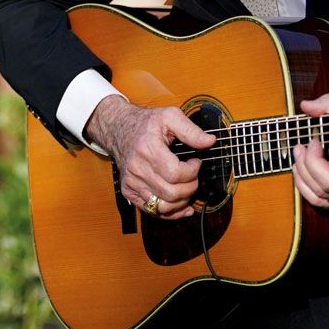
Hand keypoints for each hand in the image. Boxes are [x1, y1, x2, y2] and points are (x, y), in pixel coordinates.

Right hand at [84, 95, 214, 220]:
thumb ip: (191, 130)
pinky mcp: (129, 191)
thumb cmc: (146, 123)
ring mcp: (132, 182)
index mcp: (148, 148)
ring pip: (163, 207)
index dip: (192, 171)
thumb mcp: (170, 116)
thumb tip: (210, 141)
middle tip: (193, 176)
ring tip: (187, 187)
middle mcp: (137, 168)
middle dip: (190, 187)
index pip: (175, 174)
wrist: (119, 129)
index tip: (196, 162)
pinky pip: (152, 211)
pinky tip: (182, 205)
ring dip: (182, 201)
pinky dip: (170, 212)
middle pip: (171, 193)